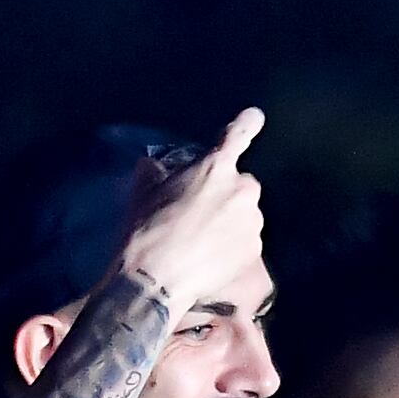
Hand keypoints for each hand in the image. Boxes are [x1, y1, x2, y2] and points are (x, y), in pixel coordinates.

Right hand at [114, 108, 268, 312]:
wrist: (157, 280)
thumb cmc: (147, 229)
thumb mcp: (143, 193)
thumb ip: (154, 173)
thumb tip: (151, 166)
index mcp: (216, 167)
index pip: (238, 134)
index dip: (247, 123)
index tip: (254, 117)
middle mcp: (243, 190)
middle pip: (240, 186)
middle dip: (224, 196)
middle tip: (198, 214)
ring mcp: (252, 223)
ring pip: (243, 217)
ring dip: (228, 224)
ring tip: (200, 244)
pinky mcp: (254, 253)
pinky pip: (244, 244)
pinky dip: (231, 249)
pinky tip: (208, 261)